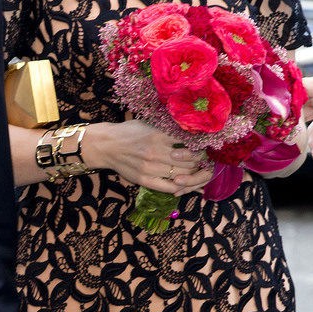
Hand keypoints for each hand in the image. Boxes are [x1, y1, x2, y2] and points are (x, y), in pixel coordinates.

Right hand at [86, 121, 213, 193]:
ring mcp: (149, 168)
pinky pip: (168, 187)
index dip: (202, 149)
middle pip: (189, 162)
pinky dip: (180, 187)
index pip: (189, 145)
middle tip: (205, 162)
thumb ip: (169, 129)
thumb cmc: (129, 132)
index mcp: (159, 135)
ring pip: (181, 175)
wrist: (106, 145)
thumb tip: (194, 133)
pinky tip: (184, 183)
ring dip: (193, 175)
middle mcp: (155, 152)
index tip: (206, 148)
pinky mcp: (144, 180)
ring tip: (197, 172)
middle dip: (200, 163)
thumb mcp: (150, 124)